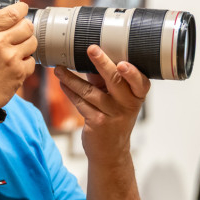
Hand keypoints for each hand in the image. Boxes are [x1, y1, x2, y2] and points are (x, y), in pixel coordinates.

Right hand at [0, 2, 36, 115]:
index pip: (12, 12)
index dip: (20, 9)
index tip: (21, 10)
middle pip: (27, 25)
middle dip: (24, 27)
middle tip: (19, 32)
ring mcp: (10, 58)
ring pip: (32, 42)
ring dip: (27, 43)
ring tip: (18, 49)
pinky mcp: (18, 74)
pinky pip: (32, 61)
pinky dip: (26, 62)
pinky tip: (16, 65)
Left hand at [53, 45, 149, 163]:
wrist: (110, 150)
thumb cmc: (114, 117)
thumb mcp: (117, 98)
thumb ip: (107, 79)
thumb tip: (90, 55)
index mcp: (137, 95)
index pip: (140, 81)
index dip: (132, 73)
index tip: (122, 64)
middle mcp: (128, 105)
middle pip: (115, 81)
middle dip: (102, 64)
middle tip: (91, 49)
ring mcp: (113, 115)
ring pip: (90, 91)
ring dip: (72, 78)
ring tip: (59, 69)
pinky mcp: (97, 123)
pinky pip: (80, 102)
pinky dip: (70, 91)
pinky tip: (62, 82)